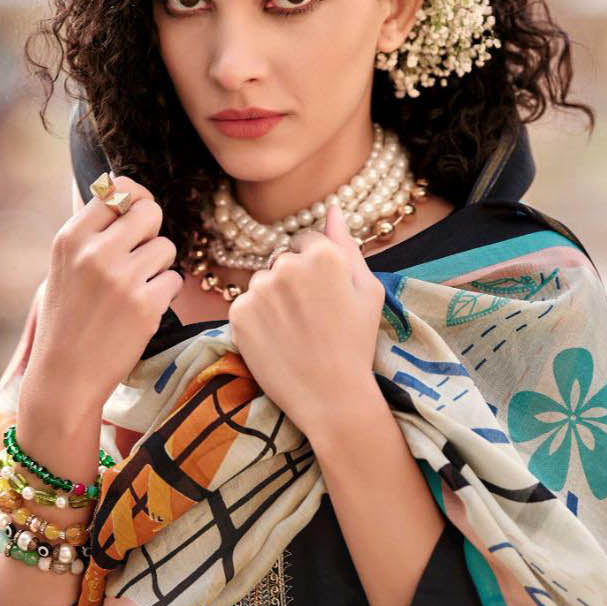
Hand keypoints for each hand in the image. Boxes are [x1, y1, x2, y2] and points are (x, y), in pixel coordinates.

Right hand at [23, 174, 182, 419]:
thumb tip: (122, 192)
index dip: (135, 202)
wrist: (65, 377)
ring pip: (167, 247)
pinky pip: (175, 280)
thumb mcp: (63, 268)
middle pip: (150, 212)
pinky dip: (166, 294)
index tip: (136, 218)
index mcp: (70, 238)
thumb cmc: (67, 322)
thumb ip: (90, 234)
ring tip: (138, 288)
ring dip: (160, 267)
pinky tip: (144, 310)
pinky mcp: (145, 305)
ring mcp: (121, 278)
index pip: (117, 190)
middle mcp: (94, 252)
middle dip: (152, 233)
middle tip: (141, 258)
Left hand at [227, 200, 384, 437]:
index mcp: (324, 254)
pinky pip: (245, 304)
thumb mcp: (368, 291)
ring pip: (262, 282)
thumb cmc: (357, 344)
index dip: (317, 270)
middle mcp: (287, 265)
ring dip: (273, 300)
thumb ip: (348, 245)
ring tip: (294, 332)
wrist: (332, 396)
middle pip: (282, 260)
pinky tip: (277, 341)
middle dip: (293, 281)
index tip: (324, 298)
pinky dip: (257, 320)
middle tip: (311, 318)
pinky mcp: (238, 313)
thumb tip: (332, 208)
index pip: (307, 241)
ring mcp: (260, 289)